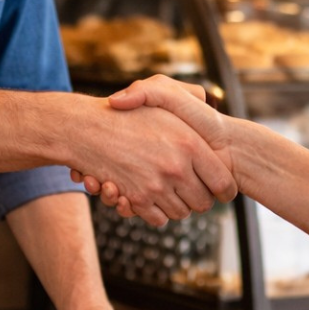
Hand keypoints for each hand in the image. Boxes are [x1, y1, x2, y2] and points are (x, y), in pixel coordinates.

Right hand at [68, 90, 234, 227]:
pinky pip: (158, 218)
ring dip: (176, 205)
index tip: (218, 188)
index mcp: (190, 143)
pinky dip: (156, 212)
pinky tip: (150, 194)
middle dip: (198, 198)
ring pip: (180, 213)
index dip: (223, 189)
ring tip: (168, 188)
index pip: (223, 183)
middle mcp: (176, 168)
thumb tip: (209, 101)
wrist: (85, 128)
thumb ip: (191, 95)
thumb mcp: (163, 91)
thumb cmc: (127, 110)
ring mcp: (155, 187)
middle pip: (203, 203)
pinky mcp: (136, 200)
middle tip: (191, 187)